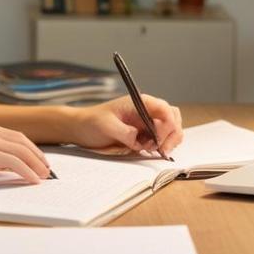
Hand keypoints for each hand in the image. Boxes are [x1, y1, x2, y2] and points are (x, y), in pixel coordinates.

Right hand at [0, 123, 51, 184]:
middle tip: (47, 170)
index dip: (32, 149)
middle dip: (38, 156)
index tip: (40, 161)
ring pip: (21, 151)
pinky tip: (33, 180)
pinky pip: (13, 162)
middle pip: (23, 142)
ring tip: (44, 177)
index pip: (16, 137)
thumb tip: (2, 167)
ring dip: (37, 164)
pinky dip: (26, 171)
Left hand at [69, 94, 183, 155]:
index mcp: (140, 102)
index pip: (165, 110)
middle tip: (160, 150)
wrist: (81, 128)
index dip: (168, 125)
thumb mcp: (106, 126)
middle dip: (171, 135)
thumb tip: (139, 139)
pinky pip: (161, 139)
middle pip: (173, 119)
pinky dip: (160, 146)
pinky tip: (147, 150)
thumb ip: (125, 132)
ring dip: (167, 142)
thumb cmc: (91, 122)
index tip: (158, 141)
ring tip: (150, 149)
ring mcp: (146, 122)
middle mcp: (147, 111)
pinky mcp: (144, 134)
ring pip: (170, 130)